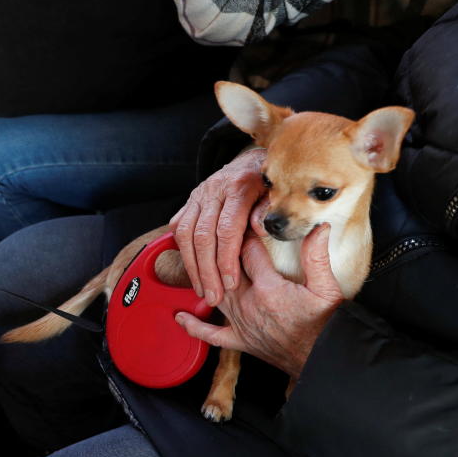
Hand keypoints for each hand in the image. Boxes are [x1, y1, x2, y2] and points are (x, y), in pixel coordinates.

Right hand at [170, 147, 268, 307]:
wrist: (253, 160)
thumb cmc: (270, 182)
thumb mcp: (278, 193)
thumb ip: (270, 210)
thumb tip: (259, 230)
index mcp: (239, 186)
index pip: (227, 229)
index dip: (227, 259)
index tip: (230, 282)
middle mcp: (214, 189)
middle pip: (202, 236)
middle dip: (207, 271)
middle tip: (213, 296)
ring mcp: (198, 195)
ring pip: (185, 235)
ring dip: (192, 266)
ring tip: (201, 289)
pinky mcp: (189, 201)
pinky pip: (178, 228)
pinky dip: (183, 251)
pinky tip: (192, 270)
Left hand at [175, 224, 342, 377]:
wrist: (322, 359)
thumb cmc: (326, 325)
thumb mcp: (327, 288)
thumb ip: (318, 257)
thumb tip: (320, 227)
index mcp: (268, 288)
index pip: (247, 252)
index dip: (245, 233)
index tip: (244, 221)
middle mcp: (248, 304)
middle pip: (225, 269)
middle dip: (221, 251)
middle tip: (218, 234)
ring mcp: (240, 323)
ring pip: (214, 294)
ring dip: (205, 278)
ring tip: (195, 261)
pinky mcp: (239, 340)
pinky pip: (211, 334)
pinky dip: (195, 326)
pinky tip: (181, 317)